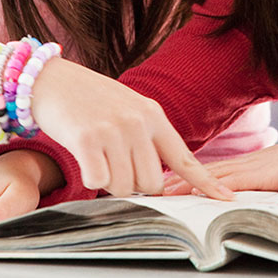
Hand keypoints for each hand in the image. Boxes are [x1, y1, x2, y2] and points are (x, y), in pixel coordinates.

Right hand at [29, 58, 232, 199]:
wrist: (50, 78)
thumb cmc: (89, 100)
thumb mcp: (128, 110)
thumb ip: (147, 139)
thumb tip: (158, 182)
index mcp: (153, 116)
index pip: (185, 158)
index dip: (206, 183)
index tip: (227, 199)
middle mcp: (138, 123)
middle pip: (151, 184)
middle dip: (133, 186)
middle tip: (114, 166)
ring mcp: (113, 130)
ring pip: (124, 187)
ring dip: (109, 182)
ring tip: (97, 155)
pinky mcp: (87, 138)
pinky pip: (99, 182)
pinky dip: (91, 180)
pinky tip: (84, 158)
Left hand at [163, 126, 277, 195]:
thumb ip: (269, 184)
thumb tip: (253, 199)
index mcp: (251, 163)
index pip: (210, 169)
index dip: (184, 174)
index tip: (162, 182)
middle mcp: (246, 163)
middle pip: (201, 170)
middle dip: (173, 179)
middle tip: (146, 187)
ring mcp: (253, 167)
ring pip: (209, 175)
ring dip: (183, 184)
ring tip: (158, 193)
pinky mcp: (263, 175)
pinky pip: (231, 183)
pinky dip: (209, 188)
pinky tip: (194, 193)